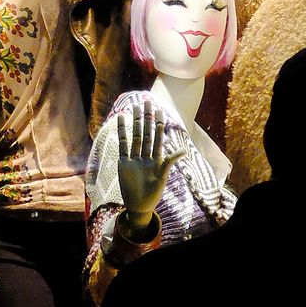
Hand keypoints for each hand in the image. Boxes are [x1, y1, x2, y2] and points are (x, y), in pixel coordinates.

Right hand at [115, 99, 183, 237]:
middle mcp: (146, 155)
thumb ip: (169, 162)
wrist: (139, 205)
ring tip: (134, 107)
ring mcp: (134, 158)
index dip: (159, 123)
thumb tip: (184, 151)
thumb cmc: (153, 194)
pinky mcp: (124, 162)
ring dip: (135, 122)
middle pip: (146, 133)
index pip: (158, 137)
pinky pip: (123, 145)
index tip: (160, 110)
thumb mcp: (163, 177)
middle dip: (147, 118)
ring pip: (135, 136)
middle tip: (147, 101)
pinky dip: (122, 132)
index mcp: (157, 158)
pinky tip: (121, 120)